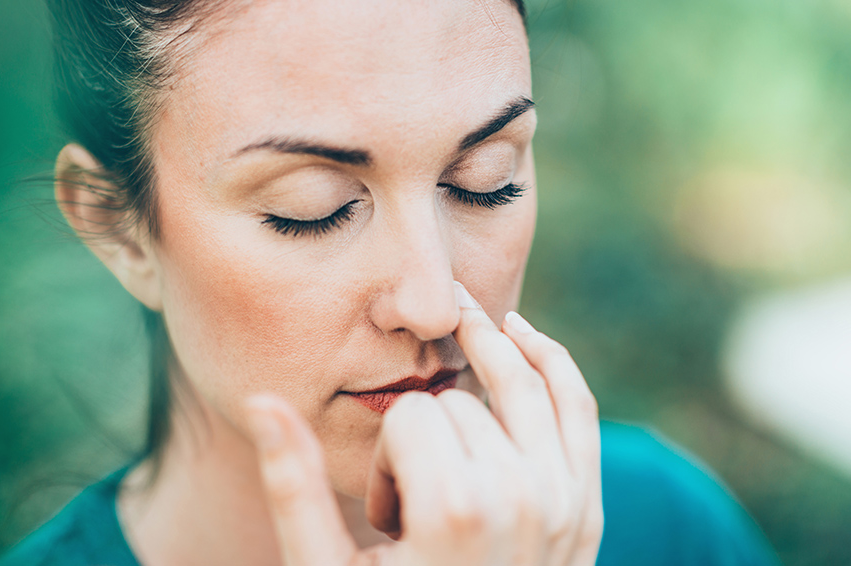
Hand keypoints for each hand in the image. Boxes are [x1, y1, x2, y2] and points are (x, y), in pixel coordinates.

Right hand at [244, 281, 602, 565]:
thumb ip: (295, 487)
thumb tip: (263, 399)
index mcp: (455, 512)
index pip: (407, 418)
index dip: (384, 459)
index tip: (388, 519)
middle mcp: (520, 499)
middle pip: (456, 403)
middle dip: (426, 441)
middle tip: (417, 508)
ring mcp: (564, 501)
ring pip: (521, 381)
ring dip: (482, 359)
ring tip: (457, 333)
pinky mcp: (587, 505)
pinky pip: (578, 405)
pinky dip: (551, 359)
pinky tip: (519, 332)